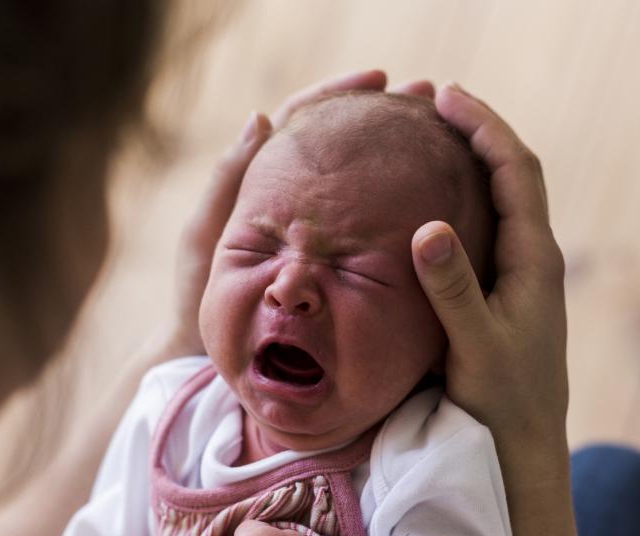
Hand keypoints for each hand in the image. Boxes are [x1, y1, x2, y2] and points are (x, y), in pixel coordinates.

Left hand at [160, 70, 436, 358]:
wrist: (208, 353)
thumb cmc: (199, 296)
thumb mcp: (207, 235)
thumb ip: (228, 181)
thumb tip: (262, 117)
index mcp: (263, 180)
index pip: (305, 119)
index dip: (340, 94)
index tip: (379, 79)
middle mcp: (297, 198)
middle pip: (343, 142)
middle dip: (385, 116)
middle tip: (427, 97)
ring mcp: (320, 230)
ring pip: (362, 182)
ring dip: (399, 154)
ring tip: (441, 136)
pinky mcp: (337, 261)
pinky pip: (371, 226)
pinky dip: (398, 206)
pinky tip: (432, 199)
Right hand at [411, 84, 569, 470]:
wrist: (525, 447)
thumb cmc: (502, 402)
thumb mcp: (474, 347)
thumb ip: (453, 289)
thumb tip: (428, 227)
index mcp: (535, 259)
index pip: (516, 171)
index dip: (484, 127)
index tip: (445, 96)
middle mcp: (535, 258)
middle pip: (513, 173)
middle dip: (478, 130)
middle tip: (433, 99)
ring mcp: (523, 274)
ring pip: (502, 197)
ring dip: (473, 158)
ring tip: (432, 133)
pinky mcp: (506, 292)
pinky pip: (489, 225)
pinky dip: (465, 195)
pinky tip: (433, 198)